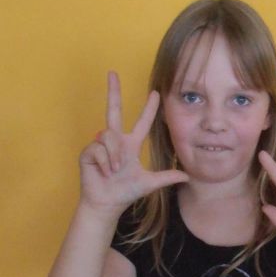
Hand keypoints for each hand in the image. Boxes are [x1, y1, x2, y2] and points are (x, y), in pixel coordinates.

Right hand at [78, 71, 188, 214]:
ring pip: (109, 136)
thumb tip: (187, 176)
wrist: (107, 204)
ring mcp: (100, 144)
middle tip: (112, 72)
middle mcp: (116, 140)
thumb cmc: (125, 192)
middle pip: (115, 110)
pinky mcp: (88, 152)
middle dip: (113, 91)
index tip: (155, 93)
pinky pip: (98, 148)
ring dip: (115, 155)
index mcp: (131, 145)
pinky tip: (105, 172)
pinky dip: (104, 162)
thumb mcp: (149, 183)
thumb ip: (167, 177)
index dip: (149, 109)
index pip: (142, 123)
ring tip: (115, 171)